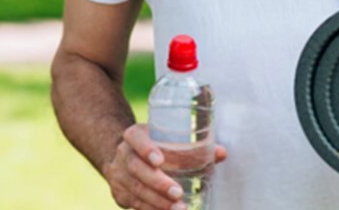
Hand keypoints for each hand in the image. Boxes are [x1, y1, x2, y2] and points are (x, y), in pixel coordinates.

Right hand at [103, 123, 227, 209]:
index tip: (160, 160)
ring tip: (178, 209)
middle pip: (136, 168)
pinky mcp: (119, 193)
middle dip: (157, 183)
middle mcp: (122, 154)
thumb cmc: (156, 146)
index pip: (136, 139)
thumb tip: (222, 153)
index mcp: (134, 135)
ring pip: (135, 190)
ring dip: (157, 202)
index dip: (146, 149)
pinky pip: (134, 204)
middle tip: (177, 193)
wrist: (126, 155)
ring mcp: (117, 175)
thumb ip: (194, 146)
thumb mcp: (168, 139)